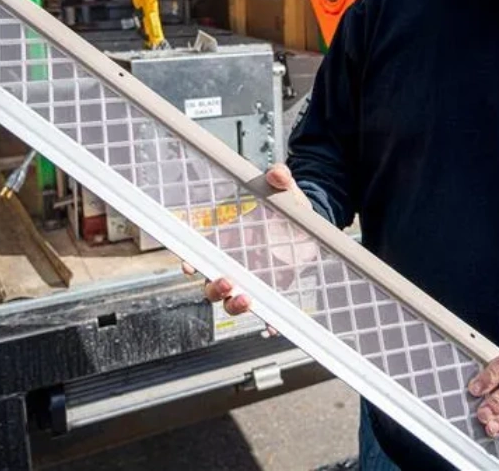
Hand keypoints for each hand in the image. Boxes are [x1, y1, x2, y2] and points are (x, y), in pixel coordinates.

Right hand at [181, 164, 310, 327]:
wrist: (308, 224)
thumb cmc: (285, 207)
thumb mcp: (284, 192)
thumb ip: (280, 180)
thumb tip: (278, 173)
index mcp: (227, 239)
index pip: (199, 253)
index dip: (190, 261)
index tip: (190, 266)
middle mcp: (233, 263)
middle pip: (210, 284)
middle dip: (214, 287)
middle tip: (227, 282)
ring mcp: (251, 279)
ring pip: (230, 301)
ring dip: (233, 305)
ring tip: (247, 300)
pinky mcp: (270, 290)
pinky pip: (264, 312)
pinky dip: (266, 322)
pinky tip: (271, 326)